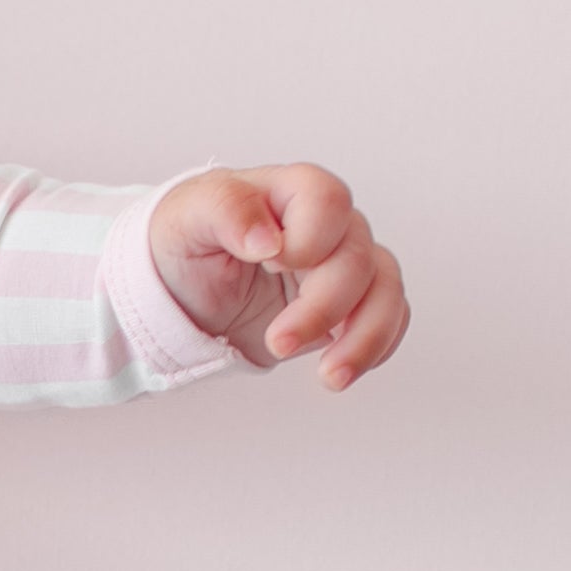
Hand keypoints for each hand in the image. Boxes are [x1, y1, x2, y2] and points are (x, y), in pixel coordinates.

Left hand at [148, 164, 409, 388]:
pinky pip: (387, 318)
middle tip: (279, 342)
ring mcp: (342, 265)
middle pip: (356, 258)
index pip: (328, 200)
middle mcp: (327, 226)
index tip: (270, 264)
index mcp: (290, 193)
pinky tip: (341, 370)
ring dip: (364, 337)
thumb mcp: (185, 218)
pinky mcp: (348, 305)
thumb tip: (266, 240)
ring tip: (330, 377)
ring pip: (385, 290)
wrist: (183, 289)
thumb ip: (225, 211)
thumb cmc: (185, 243)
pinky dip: (374, 347)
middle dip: (323, 308)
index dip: (310, 237)